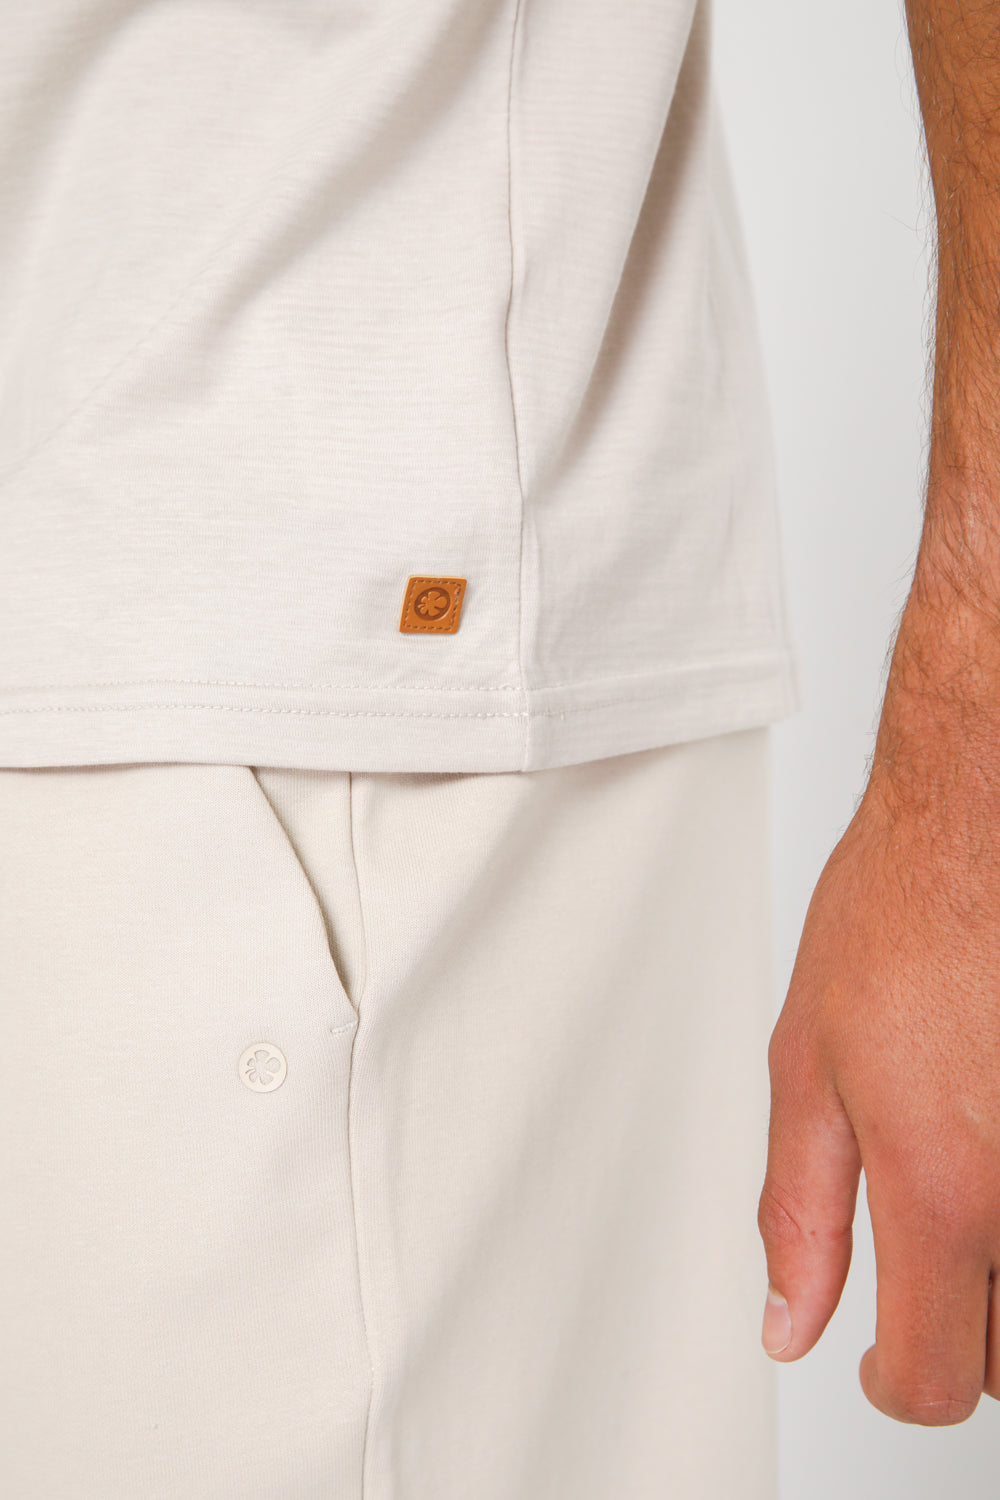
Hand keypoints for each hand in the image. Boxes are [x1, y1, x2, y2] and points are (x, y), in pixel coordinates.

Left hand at [758, 639, 999, 1423]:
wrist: (980, 824)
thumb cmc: (899, 915)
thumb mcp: (806, 1067)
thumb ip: (798, 1212)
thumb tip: (790, 1318)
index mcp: (943, 1188)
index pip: (937, 1382)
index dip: (893, 1385)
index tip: (878, 1360)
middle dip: (954, 1326)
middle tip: (921, 1239)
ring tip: (966, 1167)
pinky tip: (996, 1124)